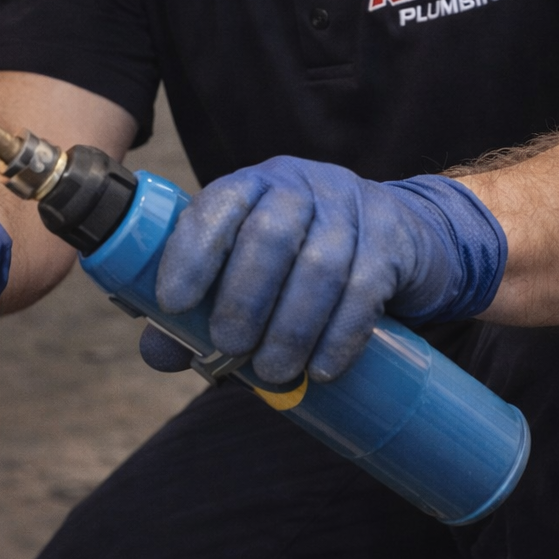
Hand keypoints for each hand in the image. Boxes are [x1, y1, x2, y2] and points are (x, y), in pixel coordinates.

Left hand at [154, 157, 505, 384]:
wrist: (400, 239)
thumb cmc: (302, 262)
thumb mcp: (249, 273)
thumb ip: (199, 312)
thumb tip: (158, 354)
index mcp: (252, 187)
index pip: (217, 206)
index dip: (192, 252)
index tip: (172, 304)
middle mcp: (299, 185)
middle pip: (270, 233)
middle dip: (244, 296)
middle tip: (229, 347)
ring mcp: (351, 206)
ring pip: (320, 263)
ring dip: (292, 325)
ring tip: (273, 373)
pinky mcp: (392, 238)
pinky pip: (366, 288)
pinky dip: (340, 334)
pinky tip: (321, 369)